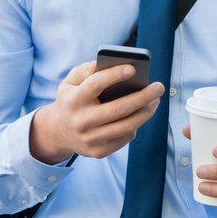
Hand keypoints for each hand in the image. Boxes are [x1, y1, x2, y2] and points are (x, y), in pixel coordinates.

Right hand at [29, 62, 163, 163]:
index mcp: (73, 100)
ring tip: (155, 101)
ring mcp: (90, 139)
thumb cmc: (70, 101)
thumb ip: (83, 71)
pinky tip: (140, 115)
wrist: (57, 133)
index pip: (95, 84)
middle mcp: (81, 121)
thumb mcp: (69, 82)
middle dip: (143, 97)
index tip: (133, 68)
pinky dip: (135, 126)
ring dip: (146, 113)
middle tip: (158, 87)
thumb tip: (100, 65)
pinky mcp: (98, 152)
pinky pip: (125, 138)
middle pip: (119, 109)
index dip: (115, 75)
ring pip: (126, 126)